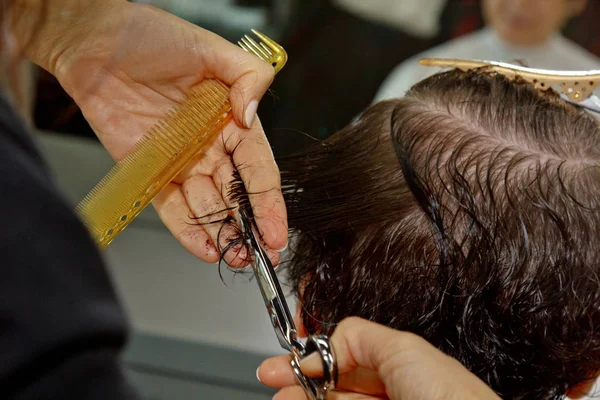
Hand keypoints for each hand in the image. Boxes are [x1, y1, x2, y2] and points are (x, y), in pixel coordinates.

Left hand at [15, 0, 286, 265]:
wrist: (95, 43)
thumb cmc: (154, 37)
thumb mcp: (214, 49)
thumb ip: (249, 79)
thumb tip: (252, 116)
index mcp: (233, 121)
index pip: (259, 170)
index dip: (270, 203)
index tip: (277, 231)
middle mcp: (211, 146)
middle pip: (237, 196)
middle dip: (250, 228)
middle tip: (259, 255)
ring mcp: (182, 162)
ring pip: (208, 208)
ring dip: (222, 235)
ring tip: (233, 256)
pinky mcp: (151, 173)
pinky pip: (173, 208)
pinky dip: (188, 231)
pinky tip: (205, 249)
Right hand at [258, 317, 500, 399]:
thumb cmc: (451, 398)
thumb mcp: (401, 348)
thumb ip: (357, 336)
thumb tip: (324, 346)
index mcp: (400, 363)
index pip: (347, 355)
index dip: (314, 355)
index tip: (287, 360)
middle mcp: (391, 390)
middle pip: (335, 382)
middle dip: (299, 378)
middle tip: (271, 378)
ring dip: (303, 396)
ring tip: (280, 397)